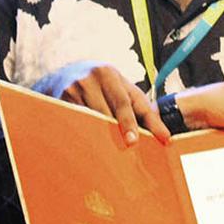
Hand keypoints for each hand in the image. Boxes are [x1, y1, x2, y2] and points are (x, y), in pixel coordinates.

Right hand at [35, 61, 169, 144]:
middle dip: (127, 127)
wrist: (59, 77)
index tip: (163, 138)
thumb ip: (137, 104)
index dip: (150, 121)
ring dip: (107, 135)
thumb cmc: (97, 86)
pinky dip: (89, 134)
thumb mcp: (116, 87)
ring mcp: (76, 89)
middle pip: (115, 109)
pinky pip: (80, 123)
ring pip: (97, 118)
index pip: (132, 101)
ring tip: (115, 150)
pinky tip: (94, 144)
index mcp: (110, 74)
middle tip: (134, 143)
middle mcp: (94, 78)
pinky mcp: (62, 100)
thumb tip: (161, 132)